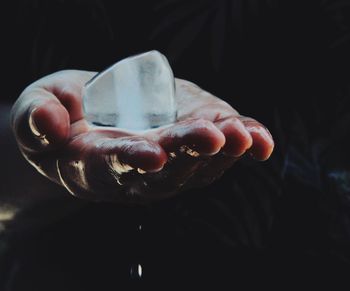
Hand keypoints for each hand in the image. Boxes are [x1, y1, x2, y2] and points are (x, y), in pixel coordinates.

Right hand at [11, 70, 273, 202]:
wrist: (88, 120)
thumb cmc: (62, 116)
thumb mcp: (37, 107)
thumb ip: (37, 117)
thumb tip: (48, 124)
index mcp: (92, 163)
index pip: (112, 165)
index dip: (132, 159)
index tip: (153, 154)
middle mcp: (133, 173)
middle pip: (163, 171)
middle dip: (187, 154)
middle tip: (211, 136)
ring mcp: (165, 167)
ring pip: (195, 168)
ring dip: (220, 153)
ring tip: (242, 135)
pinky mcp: (188, 153)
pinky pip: (214, 156)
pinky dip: (239, 147)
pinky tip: (259, 141)